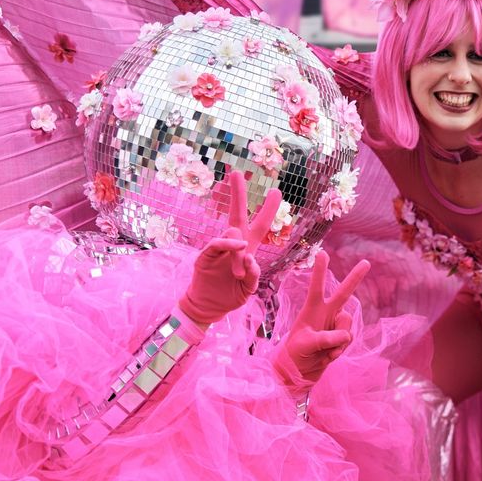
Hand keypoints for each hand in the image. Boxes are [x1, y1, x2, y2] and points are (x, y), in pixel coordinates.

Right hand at [178, 173, 281, 324]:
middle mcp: (233, 244)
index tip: (276, 191)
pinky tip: (238, 249)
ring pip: (232, 232)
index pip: (259, 225)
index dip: (267, 209)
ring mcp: (218, 249)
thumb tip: (248, 256)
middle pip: (237, 214)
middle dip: (238, 194)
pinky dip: (228, 245)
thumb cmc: (231, 296)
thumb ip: (253, 274)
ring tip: (237, 274)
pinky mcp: (205, 256)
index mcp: (247, 249)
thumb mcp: (249, 288)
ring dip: (239, 248)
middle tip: (237, 173)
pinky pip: (216, 244)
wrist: (209, 308)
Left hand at [275, 252, 370, 385]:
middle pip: (344, 293)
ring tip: (325, 352)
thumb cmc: (294, 355)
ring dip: (339, 340)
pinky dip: (340, 350)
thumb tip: (346, 336)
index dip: (320, 271)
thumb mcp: (305, 345)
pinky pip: (349, 340)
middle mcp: (326, 314)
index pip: (316, 287)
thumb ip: (325, 338)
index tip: (323, 253)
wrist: (298, 373)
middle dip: (355, 278)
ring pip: (348, 325)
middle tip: (366, 262)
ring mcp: (335, 326)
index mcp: (311, 310)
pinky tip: (329, 356)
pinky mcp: (341, 339)